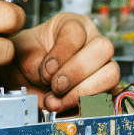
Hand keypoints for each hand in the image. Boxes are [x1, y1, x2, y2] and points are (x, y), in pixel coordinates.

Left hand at [0, 13, 119, 113]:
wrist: (26, 74)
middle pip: (103, 49)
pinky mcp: (104, 89)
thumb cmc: (28, 55)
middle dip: (77, 72)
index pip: (76, 32)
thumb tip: (48, 77)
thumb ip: (34, 61)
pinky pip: (106, 99)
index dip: (62, 53)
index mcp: (72, 24)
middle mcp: (92, 41)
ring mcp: (102, 65)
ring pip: (110, 75)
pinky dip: (84, 109)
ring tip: (58, 101)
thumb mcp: (23, 51)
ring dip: (83, 93)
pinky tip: (64, 110)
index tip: (46, 69)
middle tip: (56, 86)